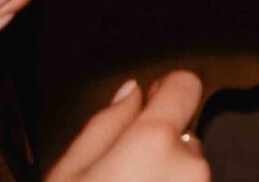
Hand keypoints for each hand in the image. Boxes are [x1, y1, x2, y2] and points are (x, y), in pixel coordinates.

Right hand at [46, 72, 210, 181]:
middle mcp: (188, 165)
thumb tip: (130, 93)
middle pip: (181, 133)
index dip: (165, 89)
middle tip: (120, 170)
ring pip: (185, 167)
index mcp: (153, 142)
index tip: (151, 98)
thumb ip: (105, 123)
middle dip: (157, 145)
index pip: (185, 86)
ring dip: (165, 174)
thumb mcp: (70, 169)